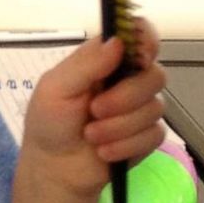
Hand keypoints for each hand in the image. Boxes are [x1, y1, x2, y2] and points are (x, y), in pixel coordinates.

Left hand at [21, 20, 167, 196]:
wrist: (54, 167)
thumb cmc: (48, 122)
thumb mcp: (55, 88)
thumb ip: (86, 64)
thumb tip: (118, 41)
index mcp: (105, 60)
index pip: (139, 34)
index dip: (146, 40)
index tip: (139, 57)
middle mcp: (127, 79)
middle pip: (154, 74)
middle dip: (124, 98)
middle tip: (94, 110)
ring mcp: (140, 107)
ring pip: (155, 108)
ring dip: (118, 127)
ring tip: (91, 136)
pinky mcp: (147, 136)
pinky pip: (154, 135)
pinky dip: (126, 146)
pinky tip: (104, 151)